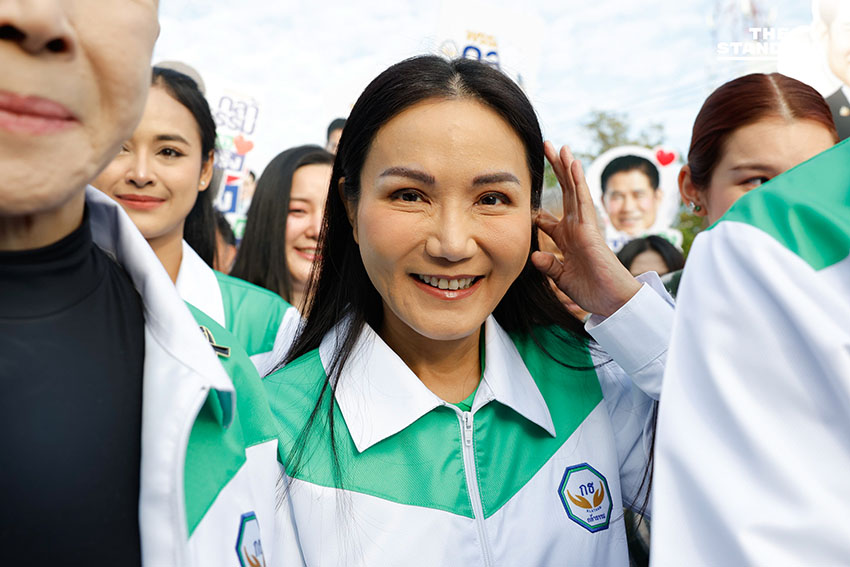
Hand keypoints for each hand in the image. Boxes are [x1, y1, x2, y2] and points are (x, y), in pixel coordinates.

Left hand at [531, 142, 640, 317]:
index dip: (538, 209)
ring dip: (567, 168)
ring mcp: (584, 227)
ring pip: (574, 190)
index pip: (549, 219)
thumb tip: (534, 256)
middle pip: (563, 194)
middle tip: (546, 149)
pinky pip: (583, 201)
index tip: (526, 197)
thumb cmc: (592, 291)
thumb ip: (548, 266)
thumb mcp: (561, 278)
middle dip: (555, 173)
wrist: (613, 302)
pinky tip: (574, 164)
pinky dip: (578, 182)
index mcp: (567, 240)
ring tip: (560, 147)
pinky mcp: (591, 230)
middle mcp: (576, 229)